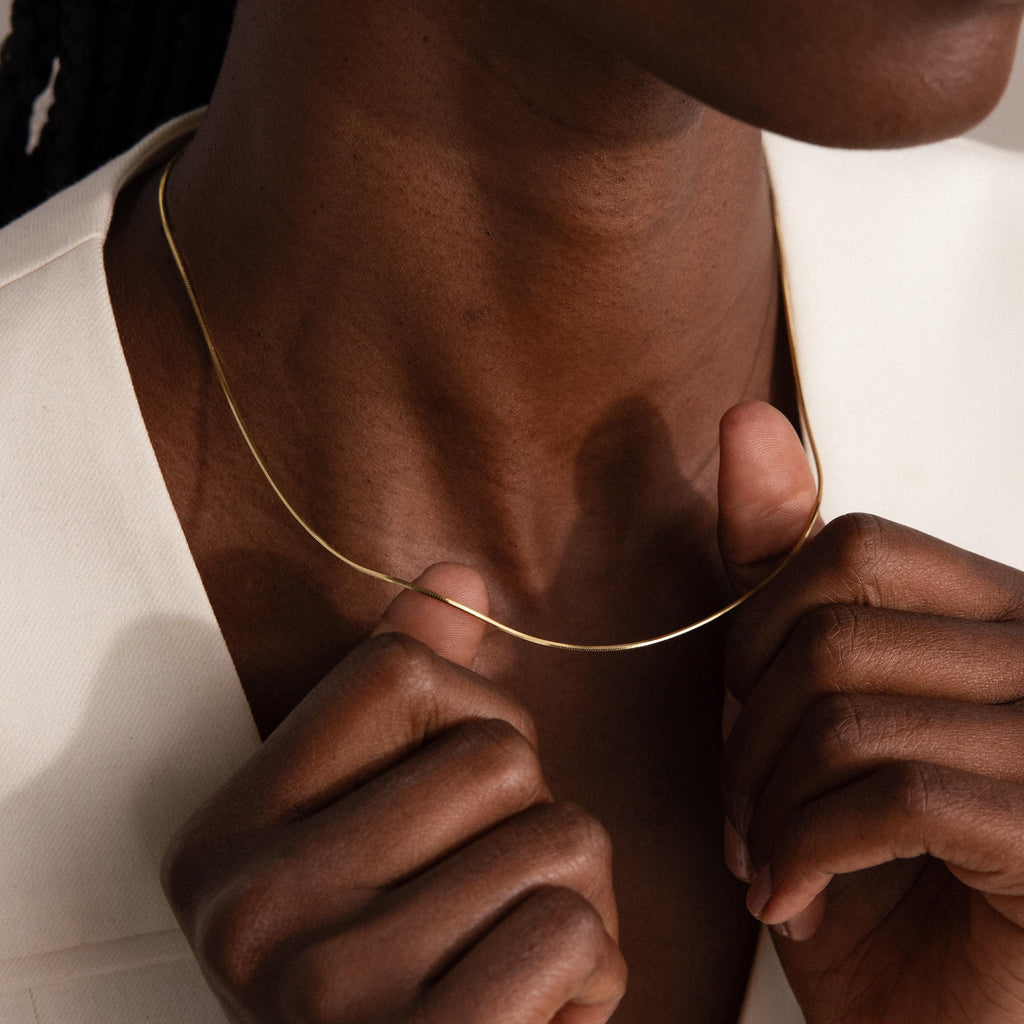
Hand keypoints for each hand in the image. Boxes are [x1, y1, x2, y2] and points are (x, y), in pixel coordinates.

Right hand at [162, 564, 624, 1023]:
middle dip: (536, 815)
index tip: (458, 799)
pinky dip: (594, 970)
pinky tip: (541, 1006)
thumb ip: (400, 701)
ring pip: (562, 834)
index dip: (473, 716)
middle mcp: (255, 907)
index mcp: (227, 837)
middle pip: (500, 753)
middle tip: (498, 893)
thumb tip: (457, 576)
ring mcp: (330, 985)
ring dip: (580, 897)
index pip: (398, 671)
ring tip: (519, 950)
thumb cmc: (386, 978)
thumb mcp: (359, 836)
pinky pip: (574, 929)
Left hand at [717, 402, 1023, 1023]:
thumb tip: (744, 419)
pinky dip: (805, 854)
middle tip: (741, 817)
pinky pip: (891, 794)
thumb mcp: (807, 710)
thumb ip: (779, 573)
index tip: (741, 721)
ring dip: (767, 806)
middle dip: (747, 737)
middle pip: (830, 632)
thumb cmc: (869, 868)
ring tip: (764, 863)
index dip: (757, 633)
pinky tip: (791, 903)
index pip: (848, 547)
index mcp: (993, 616)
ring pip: (846, 712)